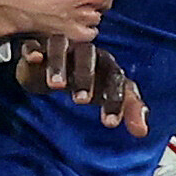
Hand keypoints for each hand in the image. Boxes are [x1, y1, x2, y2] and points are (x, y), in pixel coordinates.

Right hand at [15, 37, 150, 137]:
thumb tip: (143, 131)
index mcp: (105, 63)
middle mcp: (84, 52)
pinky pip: (34, 44)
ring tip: (56, 86)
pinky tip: (33, 58)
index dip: (114, 98)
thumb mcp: (109, 93)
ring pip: (60, 47)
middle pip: (88, 57)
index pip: (115, 77)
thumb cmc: (89, 81)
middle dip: (86, 77)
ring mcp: (60, 48)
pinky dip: (33, 49)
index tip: (110, 123)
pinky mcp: (37, 48)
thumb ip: (129, 108)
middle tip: (82, 101)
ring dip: (59, 64)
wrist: (57, 68)